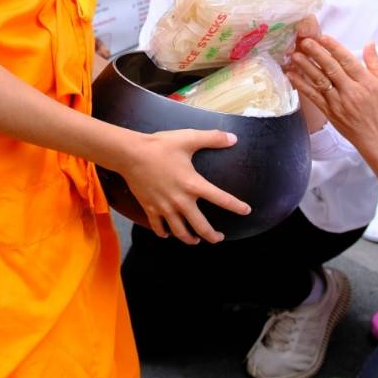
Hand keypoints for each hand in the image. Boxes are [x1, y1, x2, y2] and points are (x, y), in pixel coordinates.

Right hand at [119, 129, 250, 244]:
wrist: (130, 154)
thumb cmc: (160, 146)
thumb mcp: (188, 138)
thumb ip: (212, 138)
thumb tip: (233, 138)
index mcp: (193, 184)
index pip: (221, 199)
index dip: (236, 206)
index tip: (246, 211)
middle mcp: (181, 201)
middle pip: (200, 226)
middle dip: (212, 236)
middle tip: (219, 238)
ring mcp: (164, 207)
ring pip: (180, 232)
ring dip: (190, 239)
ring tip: (196, 240)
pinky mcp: (150, 208)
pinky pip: (158, 227)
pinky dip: (164, 233)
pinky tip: (168, 234)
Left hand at [285, 35, 377, 149]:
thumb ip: (375, 62)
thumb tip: (369, 42)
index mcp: (366, 83)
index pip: (348, 61)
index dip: (335, 48)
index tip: (323, 37)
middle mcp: (351, 92)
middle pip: (331, 69)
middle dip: (317, 53)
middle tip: (304, 41)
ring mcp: (338, 103)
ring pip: (320, 82)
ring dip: (306, 67)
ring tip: (294, 55)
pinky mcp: (329, 112)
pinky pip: (313, 97)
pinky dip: (302, 85)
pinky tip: (292, 75)